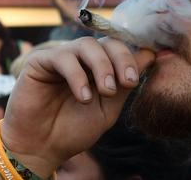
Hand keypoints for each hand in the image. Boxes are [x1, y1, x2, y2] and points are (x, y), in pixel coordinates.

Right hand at [0, 37, 154, 176]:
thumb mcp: (107, 110)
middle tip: (127, 83)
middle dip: (121, 60)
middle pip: (107, 42)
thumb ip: (124, 85)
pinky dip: (78, 76)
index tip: (136, 79)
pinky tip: (83, 97)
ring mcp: (61, 57)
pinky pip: (63, 57)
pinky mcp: (39, 61)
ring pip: (87, 44)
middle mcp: (80, 59)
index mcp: (98, 68)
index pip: (119, 50)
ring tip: (105, 92)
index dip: (132, 58)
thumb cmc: (72, 130)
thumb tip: (151, 55)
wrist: (41, 148)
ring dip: (102, 66)